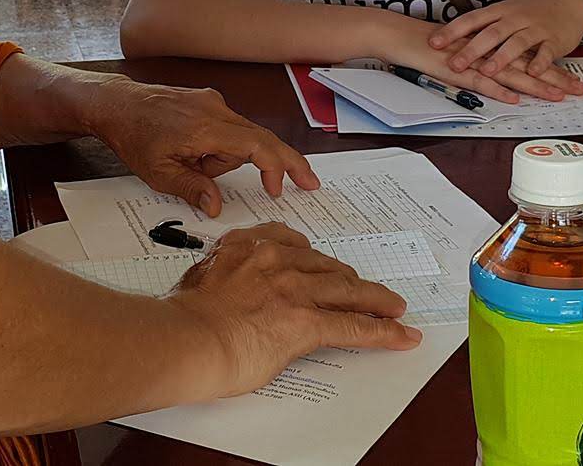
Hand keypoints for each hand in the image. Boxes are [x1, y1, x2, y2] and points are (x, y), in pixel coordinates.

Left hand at [90, 79, 318, 215]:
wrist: (116, 104)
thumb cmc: (133, 135)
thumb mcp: (158, 173)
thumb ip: (192, 189)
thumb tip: (217, 207)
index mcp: (206, 128)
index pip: (257, 145)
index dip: (277, 167)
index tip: (282, 188)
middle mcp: (215, 109)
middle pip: (262, 138)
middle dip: (282, 162)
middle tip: (306, 182)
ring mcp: (213, 103)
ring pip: (241, 137)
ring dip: (226, 159)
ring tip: (189, 164)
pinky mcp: (208, 102)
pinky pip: (228, 129)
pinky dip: (221, 146)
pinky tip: (194, 152)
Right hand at [169, 223, 420, 395]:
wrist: (184, 339)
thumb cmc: (182, 320)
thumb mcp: (198, 281)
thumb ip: (221, 278)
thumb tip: (225, 294)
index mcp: (247, 246)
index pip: (292, 244)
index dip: (314, 257)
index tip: (323, 264)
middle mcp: (275, 261)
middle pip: (326, 267)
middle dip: (349, 279)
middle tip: (366, 289)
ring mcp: (294, 290)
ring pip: (347, 291)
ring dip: (377, 300)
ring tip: (395, 308)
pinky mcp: (307, 322)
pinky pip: (354, 325)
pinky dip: (383, 331)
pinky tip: (400, 335)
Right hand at [372, 11, 582, 103]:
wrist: (403, 36)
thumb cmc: (430, 43)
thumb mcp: (464, 50)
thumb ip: (483, 60)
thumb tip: (500, 71)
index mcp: (491, 45)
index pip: (527, 57)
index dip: (551, 67)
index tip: (573, 77)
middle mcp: (487, 51)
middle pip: (527, 66)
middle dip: (555, 78)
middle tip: (579, 89)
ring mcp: (473, 61)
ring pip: (510, 74)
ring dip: (536, 86)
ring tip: (559, 96)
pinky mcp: (456, 71)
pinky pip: (480, 82)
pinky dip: (498, 90)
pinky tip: (515, 97)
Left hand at [428, 0, 582, 96]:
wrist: (570, 0)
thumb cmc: (533, 8)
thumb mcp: (506, 11)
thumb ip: (484, 25)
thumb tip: (454, 36)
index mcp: (500, 11)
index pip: (472, 19)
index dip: (452, 31)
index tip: (434, 42)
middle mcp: (516, 19)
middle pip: (491, 33)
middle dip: (472, 49)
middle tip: (455, 63)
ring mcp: (535, 29)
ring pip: (517, 43)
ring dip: (502, 57)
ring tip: (488, 71)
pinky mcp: (554, 40)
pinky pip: (546, 52)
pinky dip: (540, 62)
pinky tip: (532, 72)